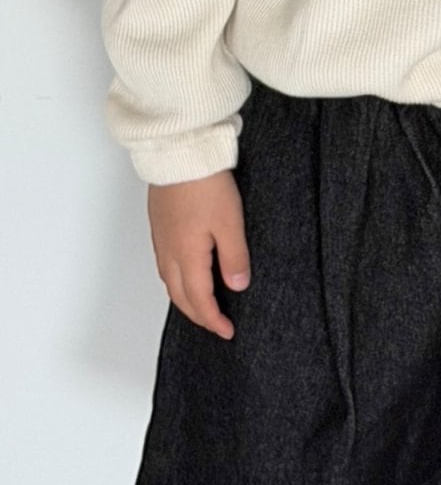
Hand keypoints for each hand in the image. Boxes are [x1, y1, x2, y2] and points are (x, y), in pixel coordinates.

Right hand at [147, 170, 250, 338]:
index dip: (213, 319)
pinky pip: (165, 265)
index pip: (199, 299)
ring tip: (203, 306)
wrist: (177, 153)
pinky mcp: (159, 226)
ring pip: (170, 282)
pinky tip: (187, 276)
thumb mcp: (230, 223)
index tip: (227, 331)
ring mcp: (161, 239)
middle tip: (216, 324)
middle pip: (179, 296)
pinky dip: (177, 280)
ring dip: (186, 299)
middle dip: (197, 315)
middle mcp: (169, 252)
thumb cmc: (204, 183)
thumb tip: (237, 286)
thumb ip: (234, 258)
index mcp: (186, 255)